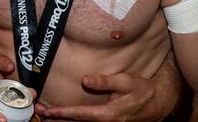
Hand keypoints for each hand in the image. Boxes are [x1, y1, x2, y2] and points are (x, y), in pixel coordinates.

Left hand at [38, 73, 160, 121]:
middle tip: (38, 113)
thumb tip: (86, 80)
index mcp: (109, 114)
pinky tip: (63, 116)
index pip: (80, 114)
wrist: (158, 103)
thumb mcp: (126, 82)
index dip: (62, 112)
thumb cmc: (141, 90)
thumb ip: (106, 81)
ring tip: (46, 115)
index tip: (47, 111)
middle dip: (58, 119)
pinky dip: (74, 119)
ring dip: (64, 120)